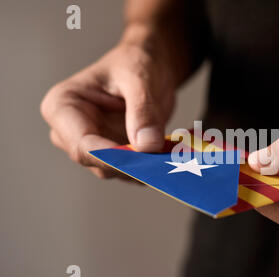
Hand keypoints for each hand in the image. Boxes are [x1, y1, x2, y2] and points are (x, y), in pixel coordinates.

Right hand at [41, 41, 174, 178]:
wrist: (148, 67)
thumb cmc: (135, 62)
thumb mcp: (139, 78)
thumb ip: (142, 110)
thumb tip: (147, 145)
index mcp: (62, 107)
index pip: (82, 145)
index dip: (113, 158)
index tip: (143, 160)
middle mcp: (70, 133)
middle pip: (98, 163)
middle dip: (133, 164)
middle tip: (166, 161)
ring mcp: (91, 147)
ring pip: (117, 171)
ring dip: (145, 167)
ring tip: (174, 155)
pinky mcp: (112, 156)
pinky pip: (131, 170)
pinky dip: (151, 166)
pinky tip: (170, 156)